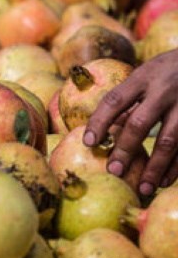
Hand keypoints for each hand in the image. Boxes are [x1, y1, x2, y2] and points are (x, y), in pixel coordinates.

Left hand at [84, 50, 177, 195]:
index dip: (99, 122)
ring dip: (155, 167)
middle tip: (114, 171)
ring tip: (142, 187)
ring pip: (170, 141)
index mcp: (143, 78)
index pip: (114, 100)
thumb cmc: (167, 70)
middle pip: (140, 123)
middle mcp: (163, 91)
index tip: (88, 143)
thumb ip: (128, 99)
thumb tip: (105, 129)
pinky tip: (164, 180)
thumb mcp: (145, 75)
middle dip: (125, 149)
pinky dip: (176, 166)